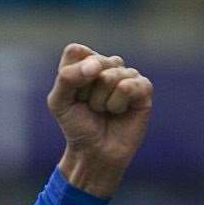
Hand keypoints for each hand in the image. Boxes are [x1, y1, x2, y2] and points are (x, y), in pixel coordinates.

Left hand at [49, 43, 153, 197]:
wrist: (95, 152)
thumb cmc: (77, 126)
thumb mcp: (59, 102)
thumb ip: (67, 78)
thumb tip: (96, 67)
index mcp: (85, 62)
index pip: (76, 52)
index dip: (73, 76)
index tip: (73, 95)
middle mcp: (108, 65)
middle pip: (95, 63)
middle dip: (87, 92)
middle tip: (90, 106)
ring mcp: (127, 74)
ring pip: (111, 76)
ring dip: (102, 101)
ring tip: (104, 111)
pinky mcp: (143, 88)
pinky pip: (129, 86)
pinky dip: (118, 104)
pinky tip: (119, 111)